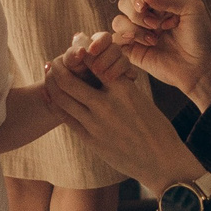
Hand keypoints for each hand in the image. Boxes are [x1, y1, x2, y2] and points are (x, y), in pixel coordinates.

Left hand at [43, 31, 199, 193]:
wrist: (161, 162)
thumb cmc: (155, 128)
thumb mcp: (140, 99)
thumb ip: (119, 85)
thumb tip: (99, 70)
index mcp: (124, 89)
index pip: (93, 61)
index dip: (79, 51)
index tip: (74, 48)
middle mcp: (107, 105)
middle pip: (68, 79)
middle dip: (57, 67)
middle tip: (52, 61)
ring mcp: (96, 124)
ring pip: (61, 98)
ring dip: (51, 83)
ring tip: (48, 74)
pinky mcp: (90, 140)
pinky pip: (65, 117)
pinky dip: (54, 103)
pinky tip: (50, 95)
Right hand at [108, 0, 210, 108]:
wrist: (201, 67)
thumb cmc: (201, 36)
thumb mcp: (191, 8)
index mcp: (160, 5)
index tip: (160, 9)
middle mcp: (147, 18)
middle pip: (124, 3)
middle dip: (136, 11)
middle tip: (156, 24)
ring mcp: (139, 34)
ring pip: (118, 21)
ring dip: (132, 26)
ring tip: (153, 38)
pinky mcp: (133, 52)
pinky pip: (116, 40)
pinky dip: (125, 38)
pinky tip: (146, 44)